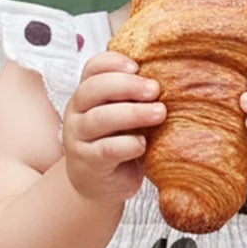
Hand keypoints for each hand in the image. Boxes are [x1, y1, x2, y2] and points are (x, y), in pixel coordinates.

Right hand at [61, 51, 165, 208]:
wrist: (101, 185)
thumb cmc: (117, 143)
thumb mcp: (123, 115)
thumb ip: (134, 98)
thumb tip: (170, 77)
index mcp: (87, 95)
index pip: (92, 68)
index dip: (113, 62)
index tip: (138, 66)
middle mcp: (77, 113)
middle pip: (93, 89)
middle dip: (127, 86)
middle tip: (155, 90)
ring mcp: (78, 138)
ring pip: (100, 118)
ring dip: (133, 113)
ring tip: (159, 113)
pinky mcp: (87, 162)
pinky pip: (105, 150)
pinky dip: (127, 144)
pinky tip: (143, 144)